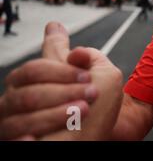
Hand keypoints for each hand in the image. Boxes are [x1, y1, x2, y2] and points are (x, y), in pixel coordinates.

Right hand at [0, 22, 122, 139]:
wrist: (99, 142)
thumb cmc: (101, 115)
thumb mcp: (107, 78)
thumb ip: (87, 56)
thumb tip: (66, 40)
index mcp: (38, 80)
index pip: (35, 68)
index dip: (63, 72)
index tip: (86, 78)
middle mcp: (21, 100)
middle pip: (28, 89)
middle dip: (64, 92)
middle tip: (88, 97)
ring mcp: (15, 123)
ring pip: (24, 113)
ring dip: (58, 114)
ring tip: (81, 114)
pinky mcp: (15, 140)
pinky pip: (15, 137)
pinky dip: (31, 136)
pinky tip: (39, 136)